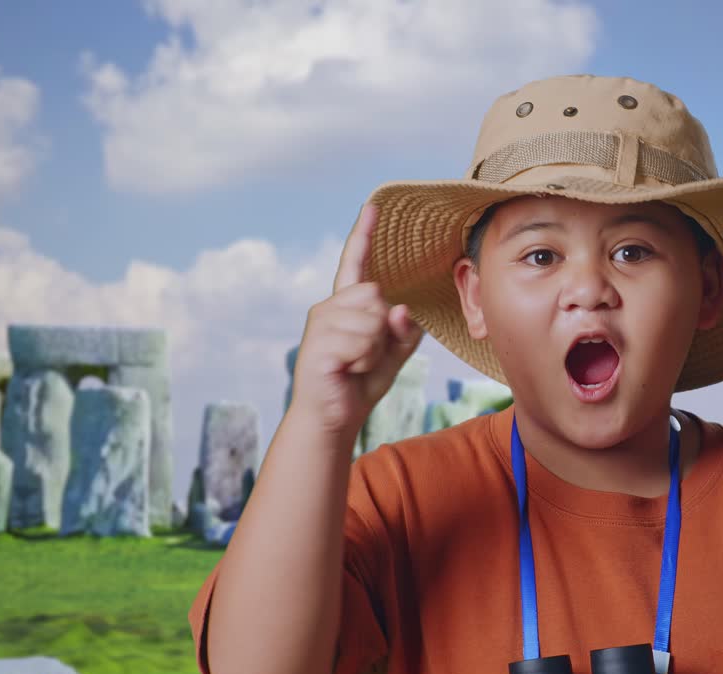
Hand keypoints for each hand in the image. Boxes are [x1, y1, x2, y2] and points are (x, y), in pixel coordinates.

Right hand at [288, 203, 424, 435]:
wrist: (332, 419)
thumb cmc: (360, 383)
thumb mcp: (394, 354)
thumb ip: (405, 330)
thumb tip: (401, 308)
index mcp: (347, 305)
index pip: (356, 264)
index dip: (364, 235)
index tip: (373, 205)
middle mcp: (329, 308)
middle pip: (376, 295)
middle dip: (383, 329)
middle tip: (366, 355)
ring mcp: (320, 324)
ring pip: (372, 320)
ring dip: (375, 348)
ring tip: (356, 364)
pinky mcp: (318, 344)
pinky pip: (361, 342)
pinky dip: (365, 361)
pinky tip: (348, 370)